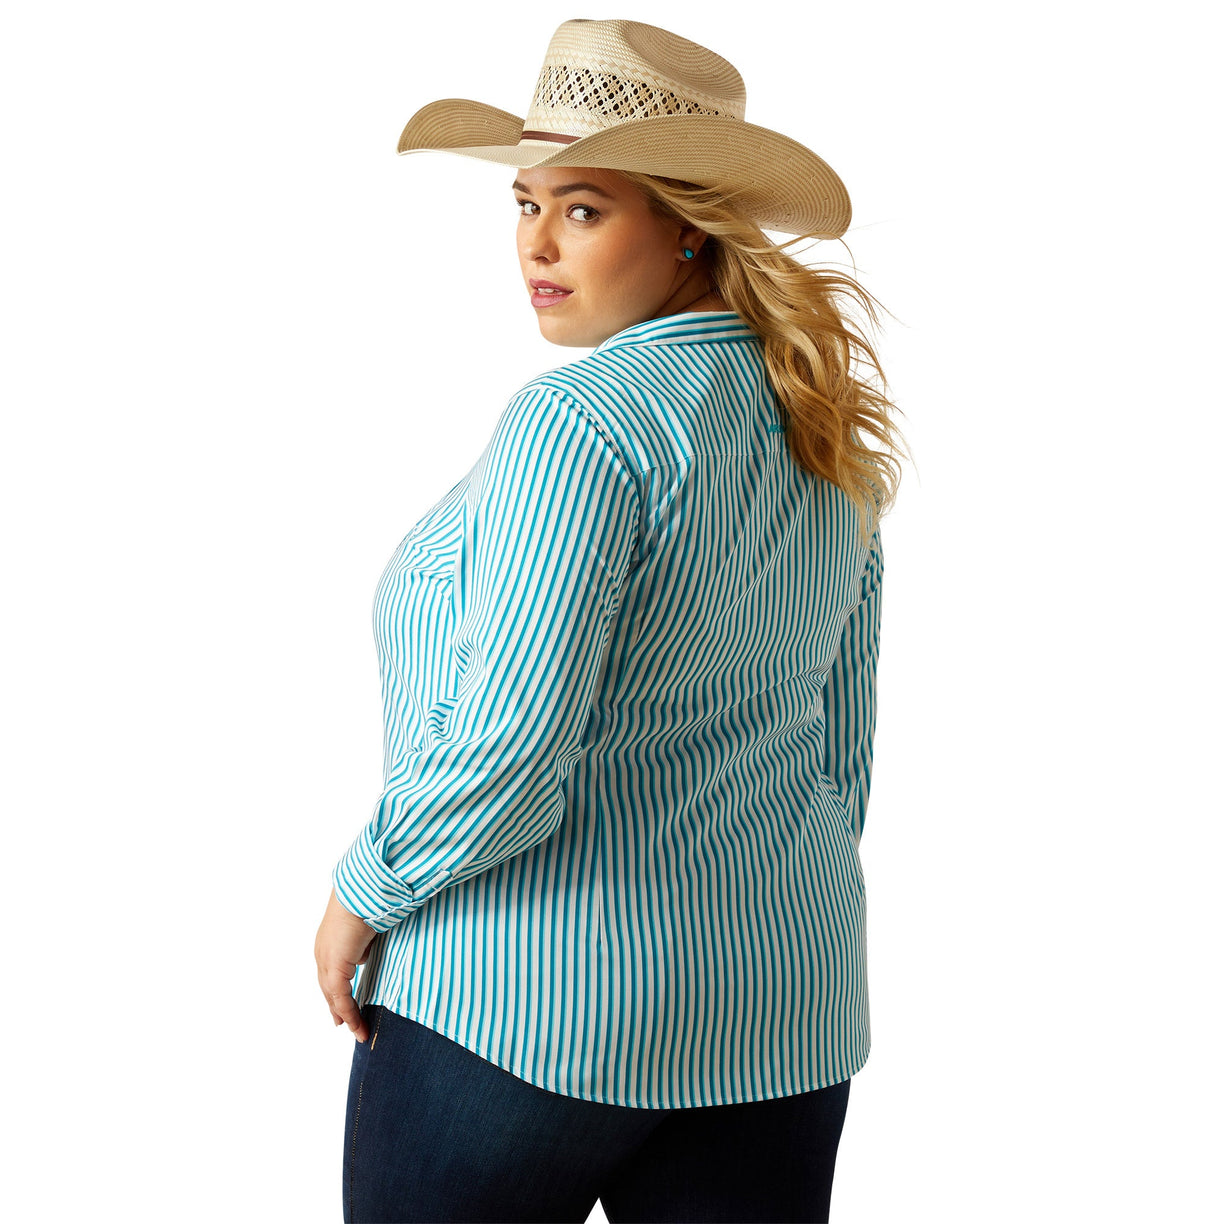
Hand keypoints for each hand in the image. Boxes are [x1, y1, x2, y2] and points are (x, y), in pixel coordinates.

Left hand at [314, 888, 376, 1042]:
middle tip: (344, 1023)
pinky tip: (357, 1026)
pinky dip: (350, 1013)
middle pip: (328, 988)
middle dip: (337, 1007)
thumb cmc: (369, 902)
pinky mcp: (335, 968)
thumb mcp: (367, 927)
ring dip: (346, 1015)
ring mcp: (326, 961)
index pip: (331, 973)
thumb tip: (364, 956)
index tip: (342, 1007)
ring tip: (356, 1030)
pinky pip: (341, 998)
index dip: (336, 992)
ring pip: (333, 997)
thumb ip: (364, 943)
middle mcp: (323, 953)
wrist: (363, 894)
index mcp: (329, 942)